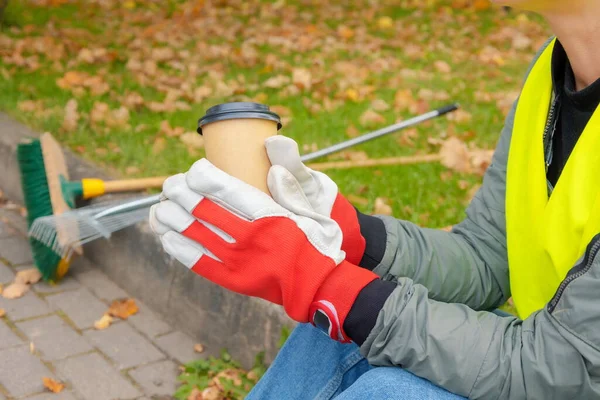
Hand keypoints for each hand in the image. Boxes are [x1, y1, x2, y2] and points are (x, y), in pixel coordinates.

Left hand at [149, 159, 376, 341]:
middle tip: (171, 184)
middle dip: (178, 192)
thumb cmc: (317, 242)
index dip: (200, 176)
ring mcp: (237, 261)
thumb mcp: (315, 208)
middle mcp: (248, 237)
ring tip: (161, 206)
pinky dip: (177, 246)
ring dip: (170, 217)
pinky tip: (167, 235)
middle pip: (200, 208)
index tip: (194, 170)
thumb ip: (292, 181)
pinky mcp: (231, 279)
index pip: (223, 188)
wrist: (318, 286)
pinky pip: (196, 261)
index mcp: (267, 215)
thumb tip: (273, 146)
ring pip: (192, 233)